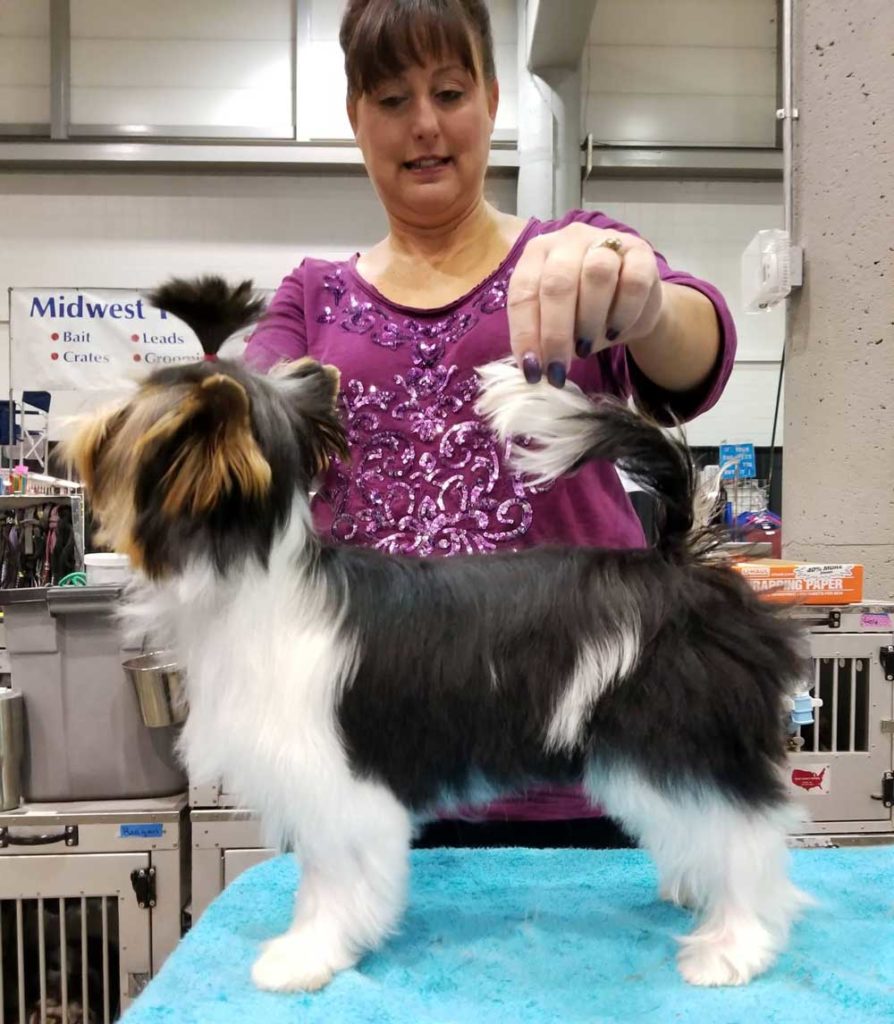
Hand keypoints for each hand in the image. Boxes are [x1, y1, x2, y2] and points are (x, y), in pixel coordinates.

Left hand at [506, 223, 663, 386]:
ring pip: (597, 274)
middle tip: (558, 370)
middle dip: (555, 334)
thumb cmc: (584, 314)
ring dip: (589, 320)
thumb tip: (533, 368)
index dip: (525, 333)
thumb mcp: (556, 325)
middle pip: (558, 282)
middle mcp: (569, 240)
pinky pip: (634, 282)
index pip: (523, 291)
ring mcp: (606, 241)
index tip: (531, 370)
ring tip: (586, 349)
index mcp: (538, 254)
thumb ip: (542, 339)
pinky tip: (615, 332)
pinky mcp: (641, 253)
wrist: (632, 302)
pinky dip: (623, 313)